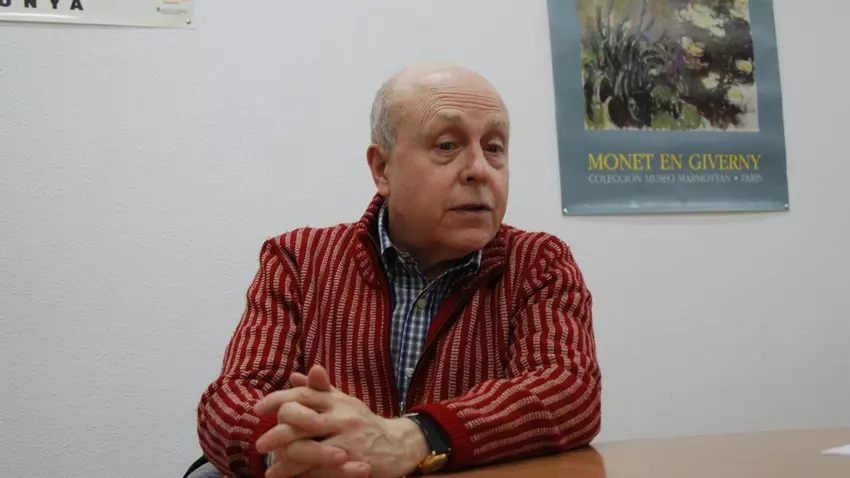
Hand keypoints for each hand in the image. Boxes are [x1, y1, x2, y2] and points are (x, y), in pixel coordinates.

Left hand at [255, 366, 429, 477]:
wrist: (398, 444)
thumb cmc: (364, 422)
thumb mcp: (344, 402)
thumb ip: (320, 390)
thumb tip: (294, 376)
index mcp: (336, 400)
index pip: (303, 394)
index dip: (277, 399)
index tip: (257, 409)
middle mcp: (341, 416)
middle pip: (301, 420)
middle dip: (277, 433)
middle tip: (260, 445)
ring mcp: (348, 439)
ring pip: (308, 448)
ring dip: (285, 460)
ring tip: (271, 470)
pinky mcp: (352, 462)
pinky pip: (321, 470)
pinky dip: (302, 475)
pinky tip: (288, 477)